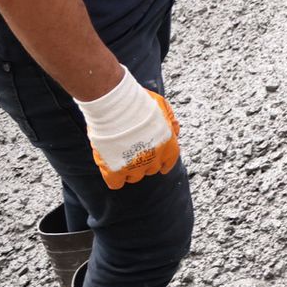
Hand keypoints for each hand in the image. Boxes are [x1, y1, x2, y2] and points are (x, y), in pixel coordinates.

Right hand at [76, 68, 181, 189]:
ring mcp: (135, 167)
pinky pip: (116, 183)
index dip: (164, 162)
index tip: (161, 164)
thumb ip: (169, 119)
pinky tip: (111, 169)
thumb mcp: (161, 105)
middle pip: (151, 169)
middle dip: (145, 161)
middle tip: (135, 150)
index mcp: (169, 145)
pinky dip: (114, 178)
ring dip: (130, 168)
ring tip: (122, 155)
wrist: (116, 107)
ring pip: (135, 176)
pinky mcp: (115, 171)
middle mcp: (154, 159)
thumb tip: (174, 128)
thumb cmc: (138, 103)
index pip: (169, 162)